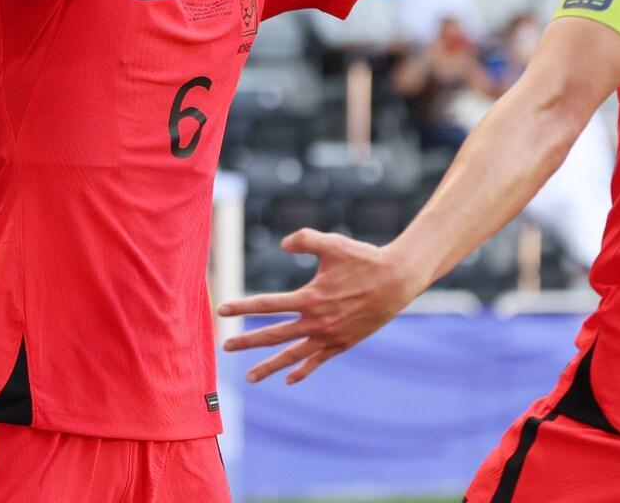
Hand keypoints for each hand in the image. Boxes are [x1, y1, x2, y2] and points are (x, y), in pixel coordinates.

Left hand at [218, 228, 422, 383]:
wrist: (397, 280)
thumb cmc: (364, 259)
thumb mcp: (333, 244)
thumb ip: (305, 239)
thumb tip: (283, 244)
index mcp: (310, 297)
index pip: (267, 304)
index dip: (242, 307)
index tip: (222, 311)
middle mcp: (316, 321)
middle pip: (274, 334)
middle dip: (247, 341)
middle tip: (226, 347)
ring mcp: (330, 336)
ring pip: (292, 355)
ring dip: (269, 366)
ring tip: (249, 377)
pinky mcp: (343, 343)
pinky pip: (318, 361)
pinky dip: (302, 371)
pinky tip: (289, 379)